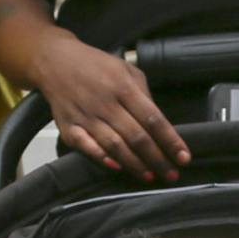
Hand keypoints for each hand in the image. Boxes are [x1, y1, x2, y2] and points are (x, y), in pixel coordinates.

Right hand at [29, 32, 189, 181]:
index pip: (153, 118)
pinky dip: (101, 158)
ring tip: (150, 176)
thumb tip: (158, 122)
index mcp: (123, 87)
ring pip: (115, 145)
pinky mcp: (68, 126)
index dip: (170, 140)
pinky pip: (86, 146)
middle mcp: (105, 102)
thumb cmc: (95, 65)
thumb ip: (144, 94)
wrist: (54, 61)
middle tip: (171, 174)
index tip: (183, 157)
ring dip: (134, 164)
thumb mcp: (126, 69)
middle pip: (136, 137)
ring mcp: (86, 116)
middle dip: (157, 159)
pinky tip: (116, 167)